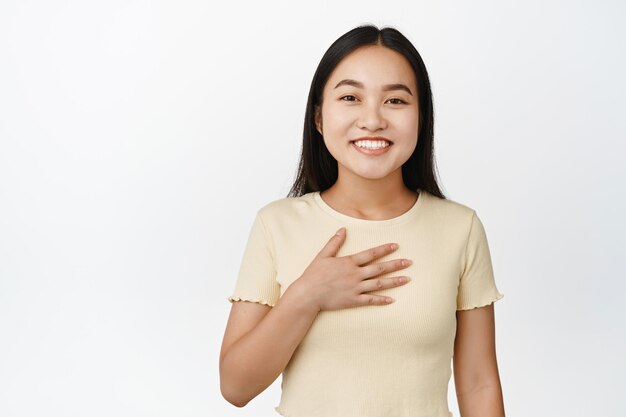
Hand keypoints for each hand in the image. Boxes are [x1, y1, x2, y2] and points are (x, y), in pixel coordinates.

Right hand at [290, 227, 411, 311]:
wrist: (308, 294)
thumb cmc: (314, 274)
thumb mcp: (323, 255)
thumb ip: (334, 243)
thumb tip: (342, 229)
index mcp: (349, 262)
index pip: (371, 254)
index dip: (384, 249)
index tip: (396, 246)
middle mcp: (355, 274)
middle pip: (379, 268)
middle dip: (396, 265)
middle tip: (409, 262)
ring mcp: (355, 288)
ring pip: (379, 284)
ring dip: (394, 281)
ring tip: (407, 279)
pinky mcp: (353, 300)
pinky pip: (371, 300)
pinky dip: (382, 300)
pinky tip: (392, 299)